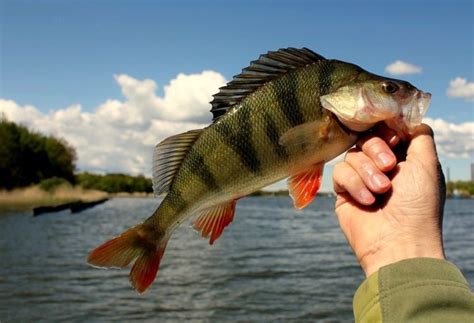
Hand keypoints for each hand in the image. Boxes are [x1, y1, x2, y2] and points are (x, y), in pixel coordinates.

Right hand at [333, 123, 445, 276]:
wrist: (397, 242)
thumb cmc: (418, 205)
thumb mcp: (428, 165)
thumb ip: (420, 136)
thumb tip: (408, 119)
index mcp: (404, 159)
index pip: (387, 130)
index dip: (387, 130)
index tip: (393, 138)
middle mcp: (381, 166)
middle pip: (368, 138)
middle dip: (378, 150)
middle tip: (390, 167)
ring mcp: (361, 178)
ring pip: (352, 154)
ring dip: (367, 171)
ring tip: (381, 191)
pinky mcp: (344, 191)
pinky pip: (339, 172)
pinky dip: (354, 184)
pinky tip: (367, 200)